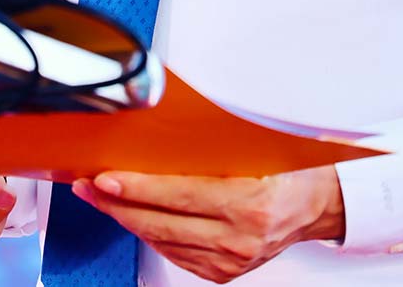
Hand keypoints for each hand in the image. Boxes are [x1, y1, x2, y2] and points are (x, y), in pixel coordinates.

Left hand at [70, 167, 345, 283]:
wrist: (314, 205)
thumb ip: (211, 146)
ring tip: (100, 197)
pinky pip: (173, 253)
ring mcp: (230, 260)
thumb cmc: (287, 169)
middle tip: (89, 185)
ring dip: (126, 218)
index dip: (138, 188)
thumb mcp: (257, 148)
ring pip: (162, 240)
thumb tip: (159, 130)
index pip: (180, 195)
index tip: (106, 177)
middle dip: (118, 203)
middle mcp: (240, 237)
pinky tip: (132, 216)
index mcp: (251, 202)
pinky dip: (149, 233)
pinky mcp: (222, 273)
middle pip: (162, 222)